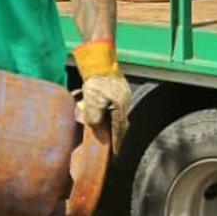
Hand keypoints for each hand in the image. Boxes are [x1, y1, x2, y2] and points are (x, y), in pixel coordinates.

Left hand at [72, 39, 129, 154]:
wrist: (99, 61)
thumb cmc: (95, 81)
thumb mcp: (92, 101)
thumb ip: (94, 117)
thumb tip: (95, 127)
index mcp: (120, 107)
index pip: (119, 130)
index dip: (117, 143)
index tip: (115, 155)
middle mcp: (124, 103)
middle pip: (121, 124)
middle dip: (116, 135)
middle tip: (111, 147)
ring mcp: (122, 96)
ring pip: (117, 115)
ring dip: (111, 124)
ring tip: (105, 133)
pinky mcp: (118, 90)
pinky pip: (114, 107)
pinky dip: (109, 114)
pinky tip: (102, 116)